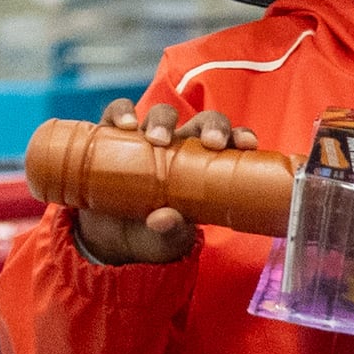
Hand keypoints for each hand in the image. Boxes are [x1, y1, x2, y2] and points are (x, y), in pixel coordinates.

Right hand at [70, 100, 260, 267]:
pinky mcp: (112, 139)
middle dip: (212, 125)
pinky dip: (121, 113)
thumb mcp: (165, 240)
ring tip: (157, 139)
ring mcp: (146, 141)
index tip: (248, 144)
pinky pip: (116, 115)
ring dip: (163, 120)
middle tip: (212, 143)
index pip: (230, 143)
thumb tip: (163, 219)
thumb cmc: (151, 234)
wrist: (106, 237)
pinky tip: (125, 126)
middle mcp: (179, 147)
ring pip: (162, 114)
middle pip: (202, 121)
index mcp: (204, 166)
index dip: (240, 137)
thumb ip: (169, 232)